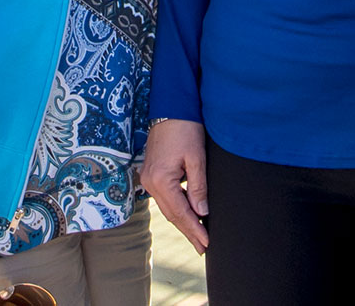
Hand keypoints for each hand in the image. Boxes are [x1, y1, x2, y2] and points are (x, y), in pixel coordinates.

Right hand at [139, 117, 208, 252]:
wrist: (170, 107)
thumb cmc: (185, 128)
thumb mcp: (196, 157)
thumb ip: (198, 186)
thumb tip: (202, 212)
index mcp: (160, 180)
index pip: (180, 212)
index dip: (194, 229)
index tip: (206, 243)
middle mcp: (149, 182)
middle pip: (171, 214)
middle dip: (188, 231)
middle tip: (202, 247)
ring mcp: (148, 178)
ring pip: (167, 207)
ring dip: (182, 221)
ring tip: (197, 236)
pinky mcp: (151, 173)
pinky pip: (164, 197)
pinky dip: (177, 208)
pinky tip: (188, 214)